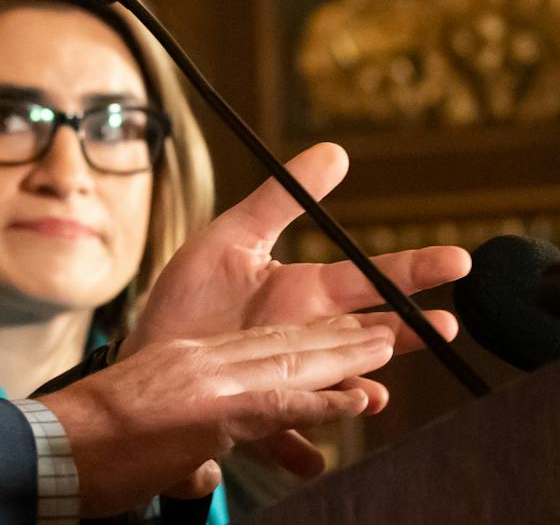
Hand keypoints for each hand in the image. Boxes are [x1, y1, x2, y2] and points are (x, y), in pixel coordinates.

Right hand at [40, 316, 393, 516]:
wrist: (60, 442)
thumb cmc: (93, 446)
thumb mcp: (151, 436)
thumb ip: (185, 449)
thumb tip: (205, 472)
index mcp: (186, 362)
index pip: (258, 345)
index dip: (305, 339)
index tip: (344, 334)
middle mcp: (202, 363)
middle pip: (282, 345)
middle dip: (336, 340)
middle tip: (385, 330)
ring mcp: (208, 385)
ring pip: (289, 363)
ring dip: (342, 359)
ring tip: (386, 349)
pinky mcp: (210, 413)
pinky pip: (277, 404)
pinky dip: (321, 402)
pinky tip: (355, 399)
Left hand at [121, 142, 469, 492]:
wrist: (148, 348)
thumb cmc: (193, 295)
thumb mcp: (233, 236)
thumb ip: (282, 197)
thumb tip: (336, 151)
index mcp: (305, 296)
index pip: (369, 279)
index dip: (413, 269)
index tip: (457, 261)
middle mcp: (306, 339)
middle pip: (368, 334)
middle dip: (408, 332)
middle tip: (444, 326)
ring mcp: (287, 378)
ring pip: (337, 388)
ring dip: (358, 392)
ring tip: (374, 392)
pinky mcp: (256, 414)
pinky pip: (285, 438)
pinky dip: (299, 448)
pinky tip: (310, 454)